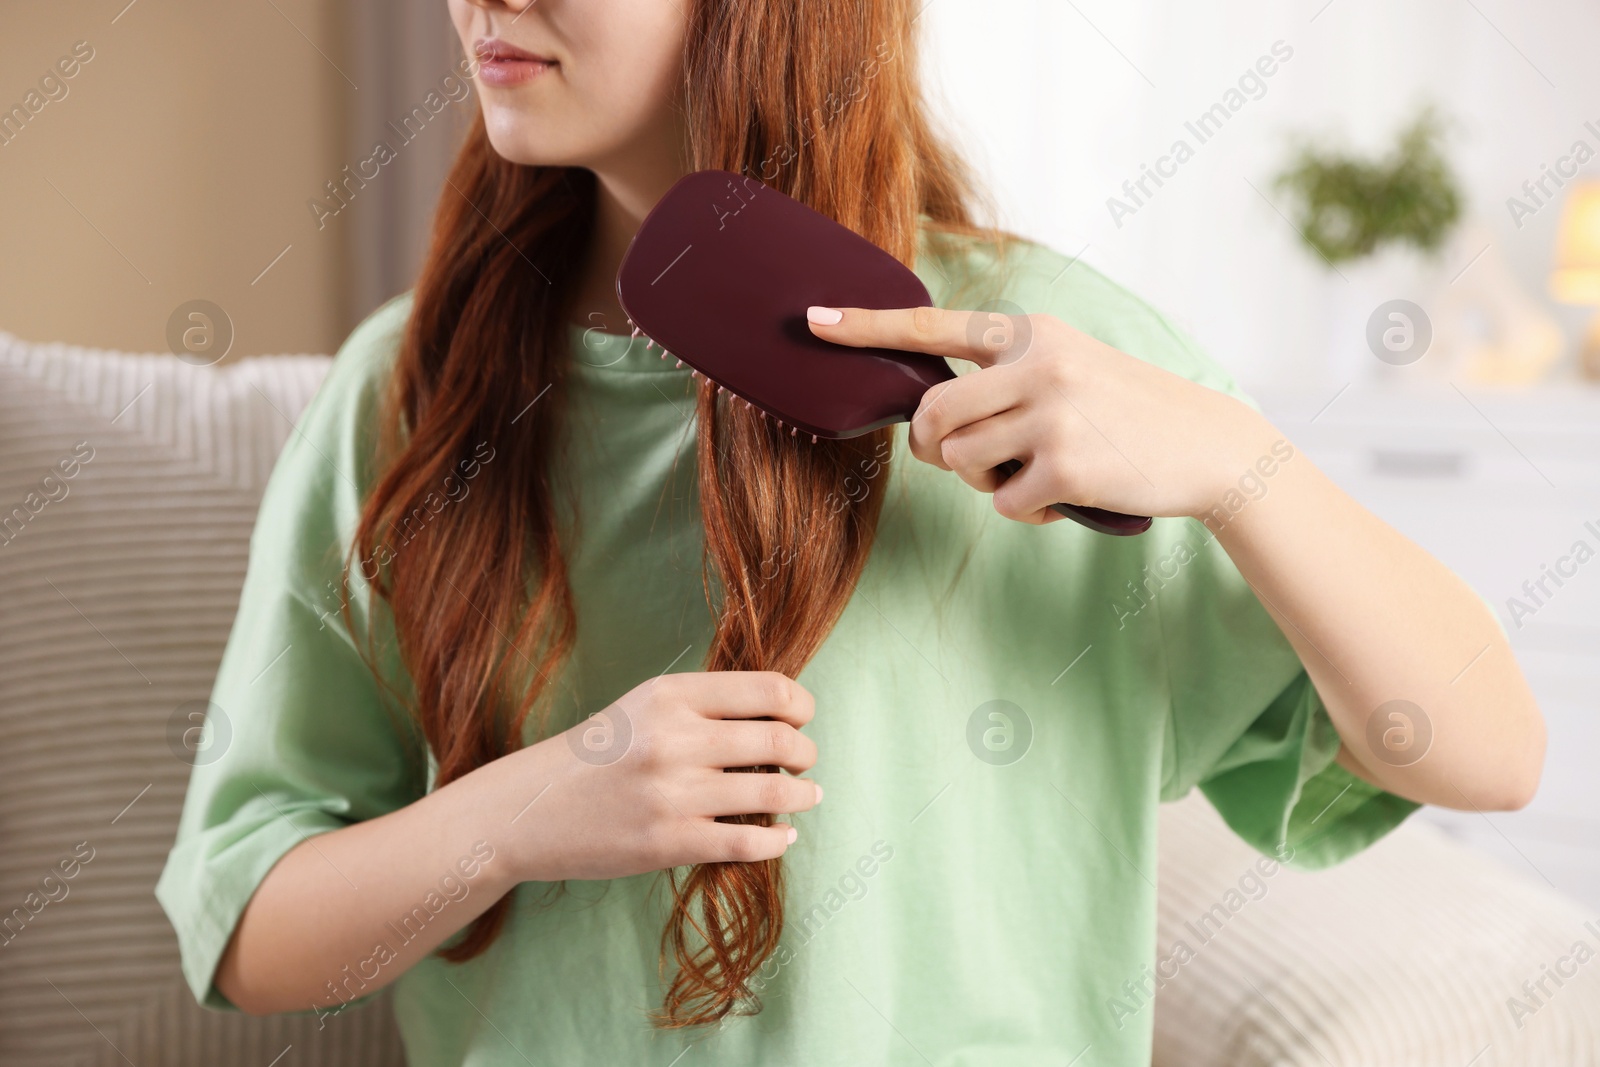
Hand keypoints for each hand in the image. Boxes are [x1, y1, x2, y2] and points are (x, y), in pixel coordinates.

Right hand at [492, 671, 820, 883]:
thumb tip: (779, 716)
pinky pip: (748, 843)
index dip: (802, 707)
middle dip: (805, 753)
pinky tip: (782, 837)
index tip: (802, 719)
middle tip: (805, 761)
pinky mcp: (669, 842)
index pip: (770, 691)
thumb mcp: (643, 707)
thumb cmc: (596, 755)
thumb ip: (703, 705)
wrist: (529, 810)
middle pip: (780, 741)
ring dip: (801, 795)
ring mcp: (673, 793)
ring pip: (773, 793)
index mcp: (671, 694)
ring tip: (806, 796)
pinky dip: (778, 840)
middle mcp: (675, 738)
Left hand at [805, 305, 1277, 524]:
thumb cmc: (1125, 412)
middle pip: (930, 415)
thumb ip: (1005, 377)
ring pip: (958, 463)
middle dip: (934, 447)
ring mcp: (1051, 413)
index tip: (812, 320)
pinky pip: (1000, 502)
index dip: (865, 326)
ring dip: (985, 480)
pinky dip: (1024, 509)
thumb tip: (930, 422)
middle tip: (969, 457)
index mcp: (1031, 332)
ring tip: (1035, 470)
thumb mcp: (1069, 367)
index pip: (933, 324)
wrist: (1209, 445)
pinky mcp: (1064, 465)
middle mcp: (1036, 362)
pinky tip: (1064, 493)